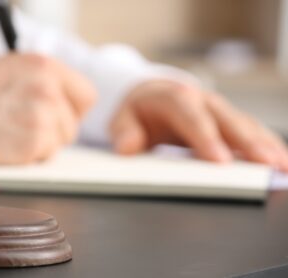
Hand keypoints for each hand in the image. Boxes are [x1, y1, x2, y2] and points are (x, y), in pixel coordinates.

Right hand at [0, 53, 96, 163]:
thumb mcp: (16, 73)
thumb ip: (49, 83)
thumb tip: (78, 105)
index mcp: (43, 64)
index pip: (87, 96)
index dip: (70, 109)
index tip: (51, 112)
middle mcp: (44, 86)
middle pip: (71, 125)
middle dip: (52, 130)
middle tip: (20, 123)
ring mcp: (39, 113)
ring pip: (60, 141)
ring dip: (40, 143)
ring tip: (11, 131)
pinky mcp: (31, 141)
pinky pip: (45, 154)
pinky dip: (28, 155)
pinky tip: (8, 142)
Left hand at [110, 80, 287, 170]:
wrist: (149, 95)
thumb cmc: (138, 110)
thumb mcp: (121, 118)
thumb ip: (123, 132)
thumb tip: (128, 147)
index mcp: (174, 97)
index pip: (192, 117)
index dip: (207, 138)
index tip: (219, 161)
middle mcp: (202, 100)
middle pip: (228, 121)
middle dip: (248, 143)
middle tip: (267, 165)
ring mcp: (219, 110)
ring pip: (246, 126)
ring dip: (265, 146)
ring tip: (282, 167)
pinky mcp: (229, 121)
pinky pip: (252, 132)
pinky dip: (267, 145)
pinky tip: (281, 161)